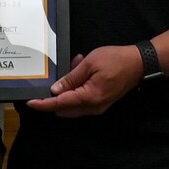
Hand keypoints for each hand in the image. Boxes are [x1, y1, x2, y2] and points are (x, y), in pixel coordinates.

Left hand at [22, 45, 144, 116]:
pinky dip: (77, 89)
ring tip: (77, 64)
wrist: (139, 64)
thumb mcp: (90, 64)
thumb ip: (71, 78)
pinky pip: (82, 100)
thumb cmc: (115, 60)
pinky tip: (82, 69)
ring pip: (72, 105)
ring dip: (68, 89)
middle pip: (64, 108)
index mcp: (88, 98)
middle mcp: (92, 108)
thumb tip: (55, 91)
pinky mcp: (101, 103)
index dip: (43, 104)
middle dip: (57, 93)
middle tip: (63, 70)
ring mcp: (98, 107)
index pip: (59, 104)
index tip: (30, 102)